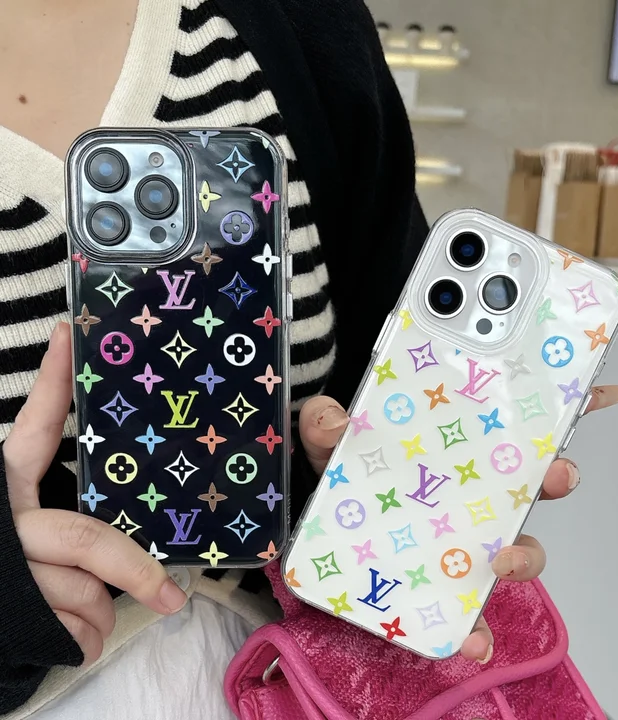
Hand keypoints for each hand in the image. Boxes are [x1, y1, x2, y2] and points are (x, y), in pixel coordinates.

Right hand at [2, 322, 186, 664]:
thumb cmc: (9, 582)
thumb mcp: (31, 539)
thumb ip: (71, 529)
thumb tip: (135, 550)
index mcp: (5, 492)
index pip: (32, 430)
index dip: (51, 383)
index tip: (69, 332)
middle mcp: (4, 524)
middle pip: (83, 539)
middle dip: (134, 570)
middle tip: (171, 597)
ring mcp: (5, 572)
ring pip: (83, 594)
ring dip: (97, 614)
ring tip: (86, 614)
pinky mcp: (8, 619)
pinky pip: (73, 633)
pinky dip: (83, 640)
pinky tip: (65, 636)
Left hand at [298, 386, 617, 662]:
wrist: (319, 507)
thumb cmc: (337, 463)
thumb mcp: (327, 433)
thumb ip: (325, 421)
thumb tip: (339, 424)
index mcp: (452, 445)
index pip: (515, 422)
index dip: (563, 405)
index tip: (601, 391)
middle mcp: (470, 489)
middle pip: (530, 484)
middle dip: (555, 477)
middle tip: (555, 473)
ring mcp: (459, 536)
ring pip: (515, 547)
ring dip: (524, 556)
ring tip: (503, 563)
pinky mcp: (438, 580)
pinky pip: (468, 609)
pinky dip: (477, 628)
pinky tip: (471, 640)